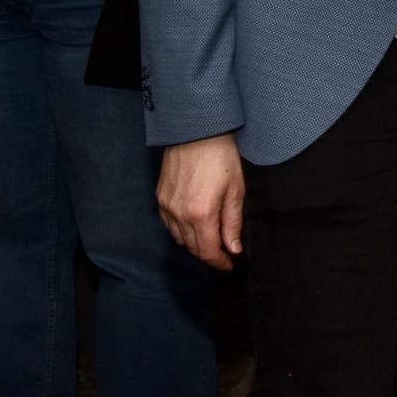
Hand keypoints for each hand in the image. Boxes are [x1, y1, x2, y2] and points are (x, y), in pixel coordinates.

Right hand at [157, 134, 244, 270]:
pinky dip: (182, 230)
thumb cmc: (220, 157)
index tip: (229, 265)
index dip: (219, 262)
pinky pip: (169, 225)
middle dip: (209, 254)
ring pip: (180, 238)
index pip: (208, 251)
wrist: (196, 132)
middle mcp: (179, 215)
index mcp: (200, 214)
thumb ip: (232, 223)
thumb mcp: (235, 190)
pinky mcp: (160, 198)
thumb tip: (233, 248)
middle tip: (224, 253)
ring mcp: (167, 207)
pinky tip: (194, 225)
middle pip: (193, 248)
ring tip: (211, 239)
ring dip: (195, 243)